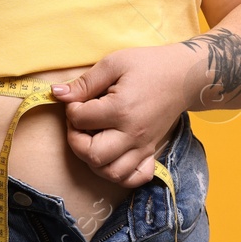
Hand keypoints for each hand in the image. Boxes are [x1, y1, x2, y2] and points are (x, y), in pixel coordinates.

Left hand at [48, 43, 203, 188]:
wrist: (183, 76)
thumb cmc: (148, 65)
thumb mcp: (114, 63)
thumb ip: (85, 82)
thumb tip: (57, 93)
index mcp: (121, 109)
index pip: (81, 119)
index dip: (71, 109)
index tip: (77, 100)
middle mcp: (132, 134)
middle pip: (92, 155)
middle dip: (76, 140)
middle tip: (79, 123)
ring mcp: (143, 147)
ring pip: (111, 173)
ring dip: (93, 160)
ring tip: (92, 139)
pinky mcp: (150, 152)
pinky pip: (135, 178)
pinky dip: (120, 174)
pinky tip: (112, 157)